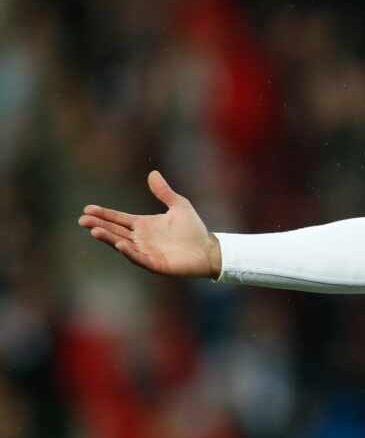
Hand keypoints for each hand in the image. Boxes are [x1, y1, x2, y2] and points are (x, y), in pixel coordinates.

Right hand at [77, 170, 220, 277]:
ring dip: (109, 238)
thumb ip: (164, 192)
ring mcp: (146, 252)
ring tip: (94, 231)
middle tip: (82, 220)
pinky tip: (119, 244)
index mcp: (144, 225)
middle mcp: (141, 239)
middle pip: (115, 231)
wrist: (209, 249)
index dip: (104, 214)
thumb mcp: (179, 205)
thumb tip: (152, 173)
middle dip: (99, 225)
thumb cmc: (194, 229)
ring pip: (122, 244)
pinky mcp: (155, 264)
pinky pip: (139, 258)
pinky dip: (129, 252)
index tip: (87, 209)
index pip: (119, 219)